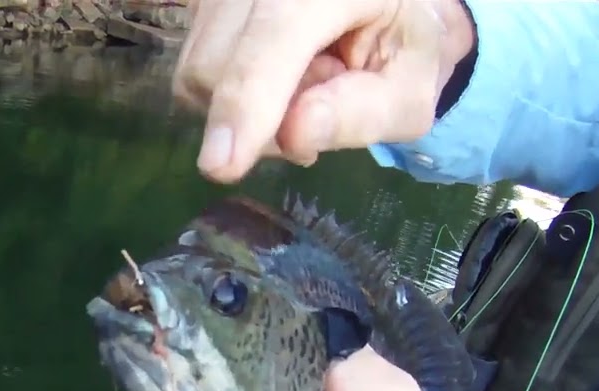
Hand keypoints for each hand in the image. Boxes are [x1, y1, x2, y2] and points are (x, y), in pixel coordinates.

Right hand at [172, 0, 475, 182]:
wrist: (388, 4)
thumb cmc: (402, 46)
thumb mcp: (407, 91)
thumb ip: (360, 114)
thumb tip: (294, 136)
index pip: (275, 35)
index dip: (246, 101)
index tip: (222, 166)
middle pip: (217, 64)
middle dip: (254, 116)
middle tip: (317, 106)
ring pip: (196, 69)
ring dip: (241, 105)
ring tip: (298, 84)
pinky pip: (191, 64)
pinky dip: (227, 90)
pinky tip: (270, 76)